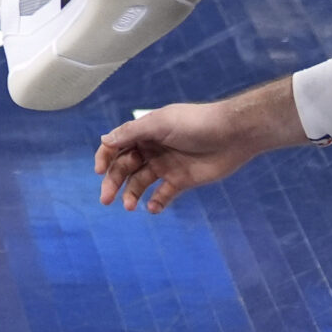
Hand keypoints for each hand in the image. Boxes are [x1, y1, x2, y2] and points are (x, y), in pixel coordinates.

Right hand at [94, 101, 260, 213]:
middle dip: (113, 182)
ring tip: (130, 206)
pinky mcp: (181, 181)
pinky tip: (152, 208)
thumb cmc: (194, 124)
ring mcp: (166, 166)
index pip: (117, 146)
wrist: (232, 135)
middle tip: (106, 199)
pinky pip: (163, 195)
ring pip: (141, 183)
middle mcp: (151, 149)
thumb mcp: (160, 124)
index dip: (105, 158)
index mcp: (144, 133)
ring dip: (131, 194)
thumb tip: (104, 141)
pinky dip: (156, 203)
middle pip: (125, 167)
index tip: (99, 172)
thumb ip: (131, 133)